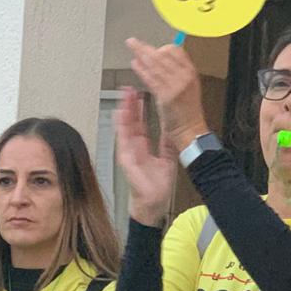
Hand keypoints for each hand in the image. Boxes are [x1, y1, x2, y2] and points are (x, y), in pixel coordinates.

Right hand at [115, 88, 176, 226]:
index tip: (139, 94)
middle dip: (129, 104)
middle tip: (129, 88)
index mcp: (142, 146)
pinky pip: (122, 140)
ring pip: (125, 127)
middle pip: (130, 122)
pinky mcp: (125, 159)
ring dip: (124, 111)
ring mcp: (128, 152)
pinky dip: (121, 127)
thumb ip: (166, 142)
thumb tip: (171, 128)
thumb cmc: (157, 185)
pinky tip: (120, 114)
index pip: (140, 123)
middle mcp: (133, 147)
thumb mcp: (166, 157)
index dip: (139, 109)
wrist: (153, 203)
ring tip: (124, 94)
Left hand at [126, 37, 209, 149]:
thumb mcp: (187, 86)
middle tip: (134, 42)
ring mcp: (175, 85)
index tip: (152, 46)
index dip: (162, 47)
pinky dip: (141, 69)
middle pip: (163, 54)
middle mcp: (184, 76)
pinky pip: (151, 78)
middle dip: (146, 48)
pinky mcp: (165, 96)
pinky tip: (135, 64)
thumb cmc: (187, 112)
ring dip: (141, 53)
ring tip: (132, 47)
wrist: (190, 130)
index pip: (175, 50)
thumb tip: (162, 59)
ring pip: (155, 64)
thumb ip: (176, 72)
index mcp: (190, 72)